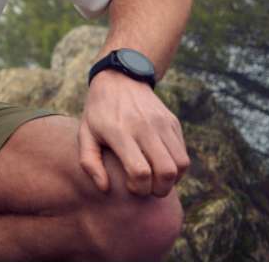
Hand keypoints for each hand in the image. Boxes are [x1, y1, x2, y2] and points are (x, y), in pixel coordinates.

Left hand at [80, 69, 188, 195]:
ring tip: (157, 179)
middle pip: (166, 171)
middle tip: (148, 188)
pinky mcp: (173, 122)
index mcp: (119, 132)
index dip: (139, 188)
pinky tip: (161, 165)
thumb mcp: (84, 134)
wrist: (120, 79)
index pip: (140, 171)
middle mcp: (144, 127)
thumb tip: (104, 188)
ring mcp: (162, 124)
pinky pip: (183, 152)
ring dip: (172, 180)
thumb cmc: (98, 112)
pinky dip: (177, 166)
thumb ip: (89, 162)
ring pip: (181, 164)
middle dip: (160, 189)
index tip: (131, 186)